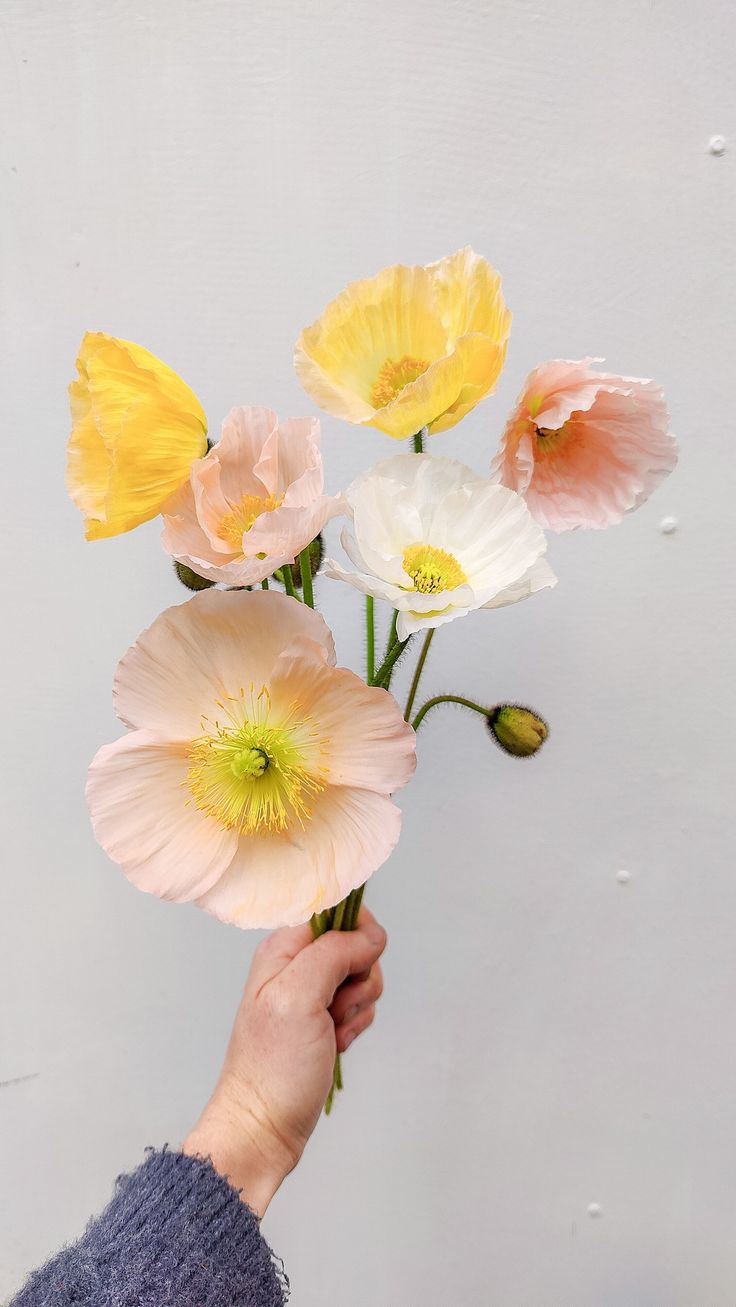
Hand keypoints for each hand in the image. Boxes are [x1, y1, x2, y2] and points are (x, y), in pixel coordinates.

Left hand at [183, 908, 386, 1215]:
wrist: (264, 1127)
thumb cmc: (273, 1068)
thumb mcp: (299, 998)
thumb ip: (334, 953)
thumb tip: (370, 935)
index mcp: (282, 949)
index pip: (335, 910)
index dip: (357, 933)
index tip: (355, 965)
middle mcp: (296, 965)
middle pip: (356, 944)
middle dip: (360, 978)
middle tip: (333, 1009)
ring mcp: (311, 994)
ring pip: (362, 977)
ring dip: (359, 1007)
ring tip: (332, 1032)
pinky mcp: (324, 1020)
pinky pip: (360, 1006)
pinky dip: (356, 1026)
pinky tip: (337, 1045)